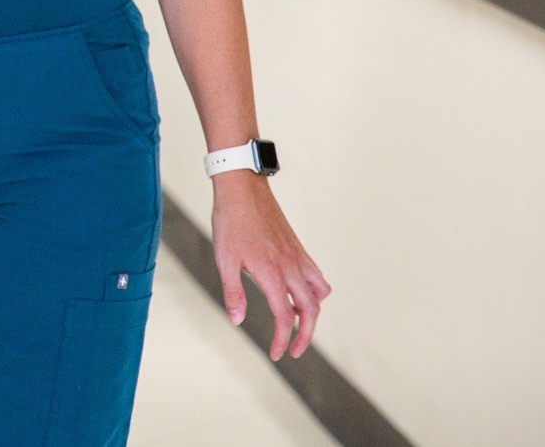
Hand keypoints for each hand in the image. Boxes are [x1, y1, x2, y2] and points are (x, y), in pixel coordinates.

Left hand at [211, 172, 331, 359]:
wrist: (242, 189)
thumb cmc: (230, 223)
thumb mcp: (224, 260)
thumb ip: (233, 292)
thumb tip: (237, 321)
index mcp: (272, 274)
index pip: (286, 318)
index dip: (283, 340)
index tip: (278, 355)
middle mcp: (291, 268)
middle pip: (311, 311)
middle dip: (305, 336)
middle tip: (293, 350)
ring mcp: (298, 257)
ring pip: (319, 293)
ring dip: (313, 312)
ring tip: (296, 320)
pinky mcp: (298, 247)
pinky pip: (316, 275)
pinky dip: (314, 291)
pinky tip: (297, 291)